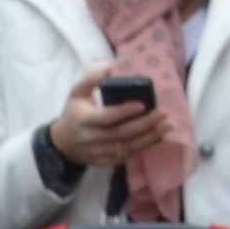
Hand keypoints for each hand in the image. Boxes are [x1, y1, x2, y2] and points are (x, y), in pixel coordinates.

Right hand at [45, 85, 177, 170]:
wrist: (62, 144)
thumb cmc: (74, 113)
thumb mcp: (76, 93)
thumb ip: (91, 79)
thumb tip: (111, 66)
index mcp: (83, 120)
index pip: (105, 118)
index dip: (123, 112)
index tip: (142, 104)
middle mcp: (92, 138)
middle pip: (121, 134)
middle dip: (144, 124)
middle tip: (163, 113)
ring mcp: (100, 152)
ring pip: (127, 147)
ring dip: (149, 137)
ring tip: (167, 125)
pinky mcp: (107, 161)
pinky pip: (128, 157)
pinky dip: (145, 148)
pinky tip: (159, 137)